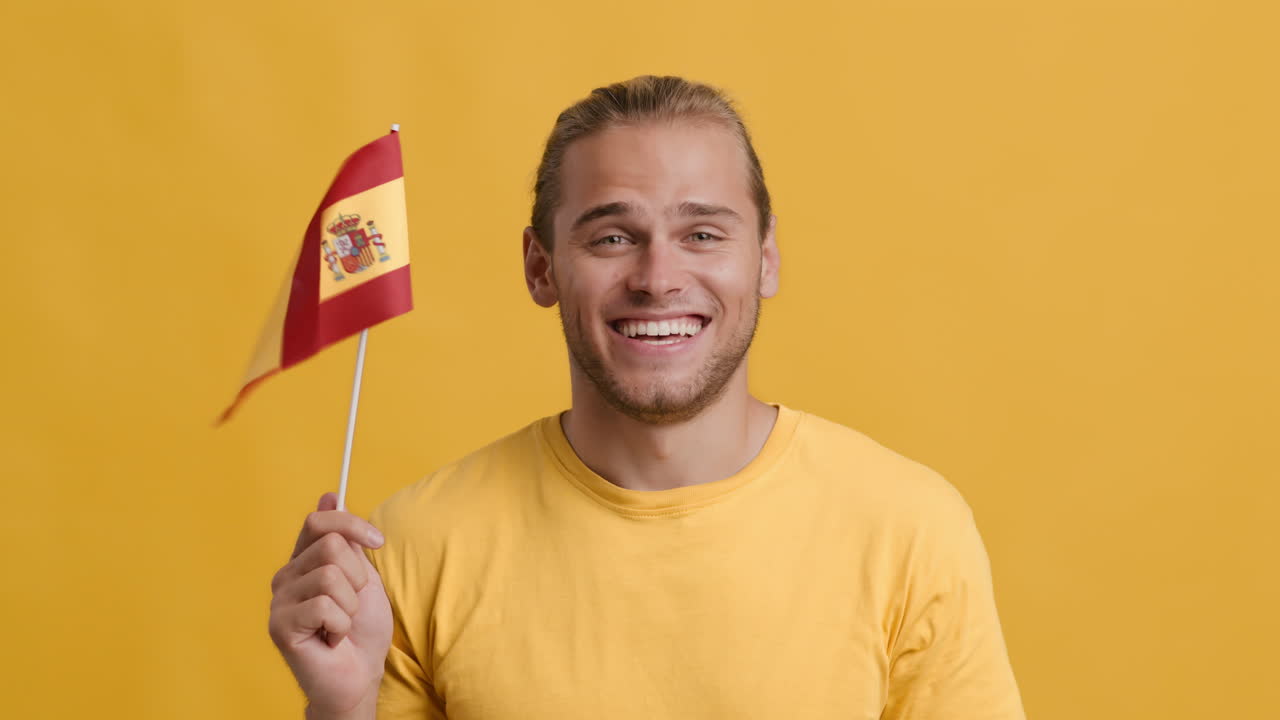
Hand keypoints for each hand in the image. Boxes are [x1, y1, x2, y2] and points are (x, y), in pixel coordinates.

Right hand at [269, 493, 391, 718]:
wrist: (359, 675)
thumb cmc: (362, 630)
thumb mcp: (363, 576)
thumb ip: (346, 540)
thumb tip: (329, 496)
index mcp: (304, 560)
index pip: (320, 520)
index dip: (353, 525)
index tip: (377, 541)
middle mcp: (286, 575)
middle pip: (331, 546)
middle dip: (358, 577)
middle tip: (352, 605)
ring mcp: (279, 600)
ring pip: (331, 576)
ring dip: (351, 604)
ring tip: (341, 624)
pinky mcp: (280, 625)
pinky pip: (325, 606)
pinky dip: (341, 625)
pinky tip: (332, 639)